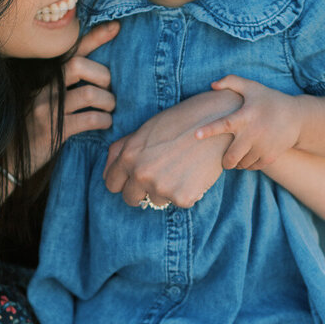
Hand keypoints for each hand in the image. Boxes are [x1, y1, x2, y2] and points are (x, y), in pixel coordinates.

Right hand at [25, 21, 117, 174]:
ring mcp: (49, 109)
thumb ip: (61, 87)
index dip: (95, 37)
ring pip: (90, 94)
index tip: (116, 27)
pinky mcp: (56, 131)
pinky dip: (104, 121)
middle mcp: (44, 88)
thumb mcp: (40, 101)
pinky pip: (90, 119)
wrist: (5, 158)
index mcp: (43, 78)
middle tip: (107, 90)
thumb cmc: (28, 129)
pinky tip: (104, 124)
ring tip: (109, 109)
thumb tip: (95, 78)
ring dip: (108, 102)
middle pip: (81, 65)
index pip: (71, 50)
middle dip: (103, 76)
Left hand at [103, 87, 242, 208]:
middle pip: (130, 199)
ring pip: (157, 200)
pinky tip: (196, 173)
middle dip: (141, 191)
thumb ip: (123, 150)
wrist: (217, 122)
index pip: (111, 184)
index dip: (122, 182)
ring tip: (183, 168)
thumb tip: (107, 172)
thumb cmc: (180, 122)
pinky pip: (180, 202)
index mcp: (128, 156)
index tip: (133, 180)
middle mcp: (141, 174)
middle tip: (159, 177)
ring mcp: (161, 188)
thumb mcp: (145, 130)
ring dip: (167, 190)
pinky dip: (189, 192)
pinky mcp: (182, 197)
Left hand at [194, 76, 301, 169]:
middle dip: (225, 162)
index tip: (195, 135)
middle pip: (231, 156)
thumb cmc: (270, 100)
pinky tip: (249, 157)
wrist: (298, 117)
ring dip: (237, 162)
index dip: (209, 130)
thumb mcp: (253, 87)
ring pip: (241, 164)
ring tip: (239, 155)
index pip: (224, 124)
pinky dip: (248, 165)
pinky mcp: (270, 156)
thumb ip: (232, 82)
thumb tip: (212, 85)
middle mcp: (253, 133)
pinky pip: (252, 167)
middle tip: (224, 160)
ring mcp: (263, 146)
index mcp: (245, 116)